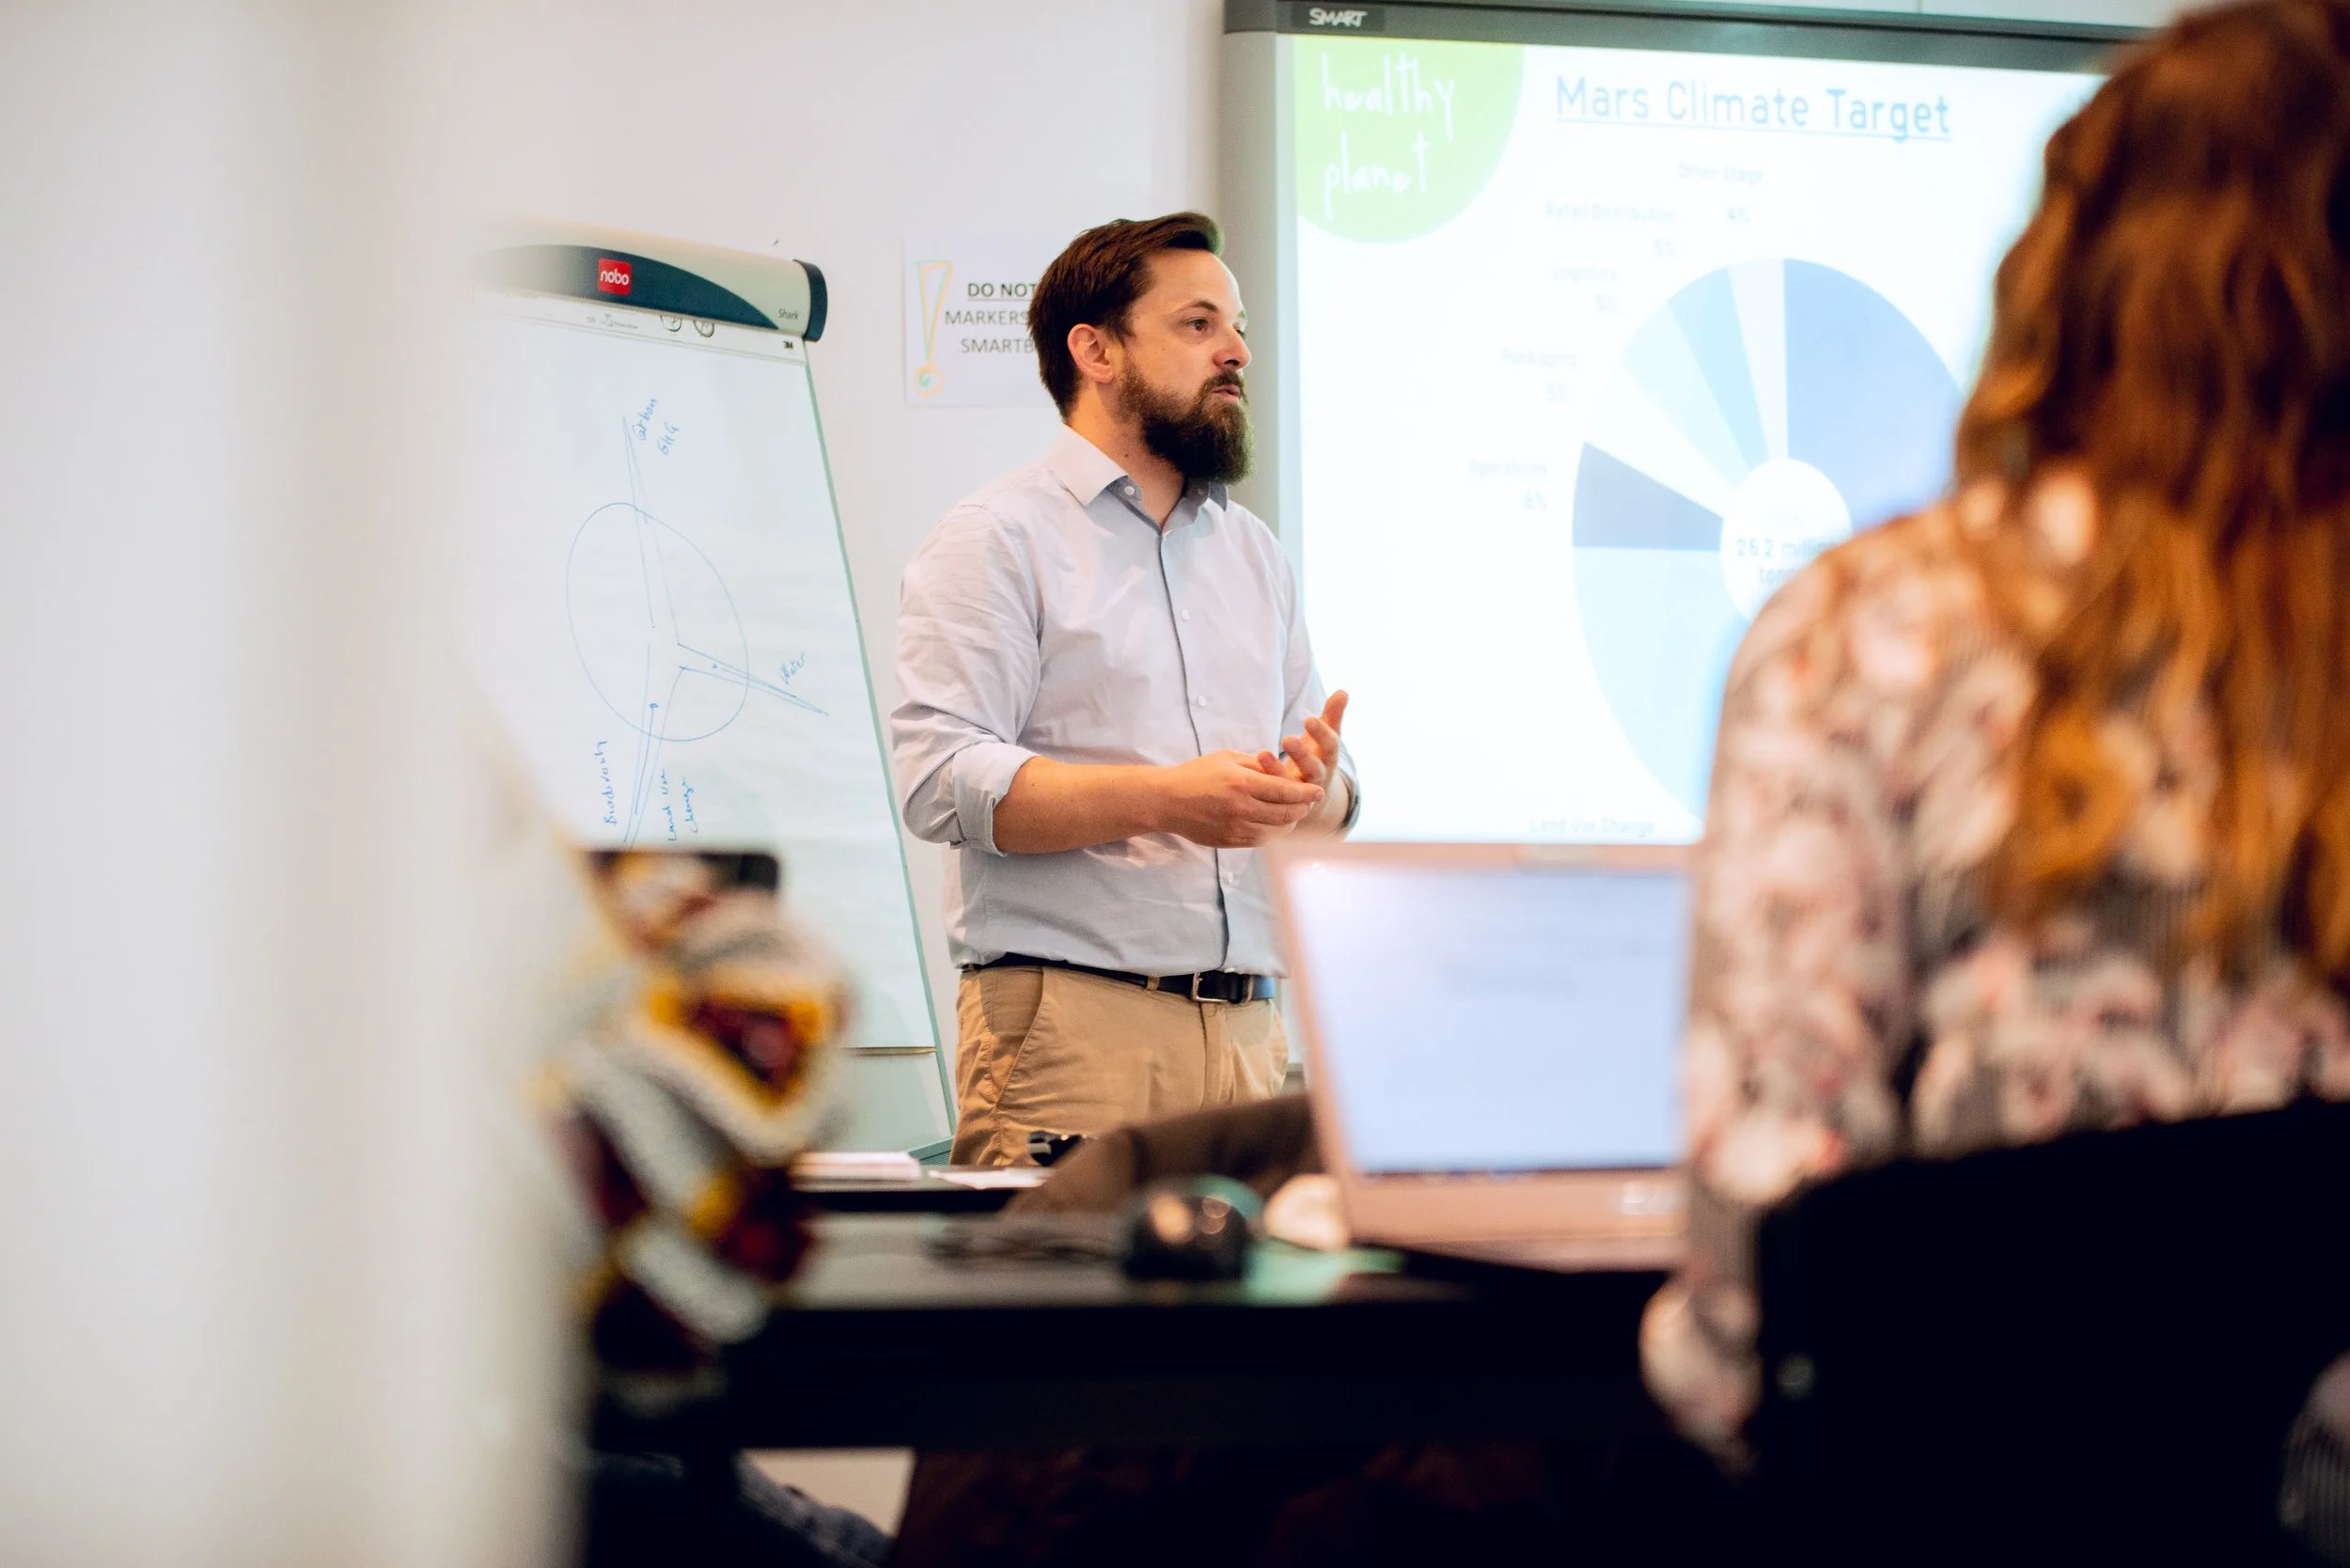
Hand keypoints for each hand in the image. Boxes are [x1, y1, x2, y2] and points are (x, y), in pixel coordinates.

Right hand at [1153, 750, 1324, 847]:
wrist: (1166, 801)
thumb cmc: (1196, 774)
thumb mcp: (1227, 758)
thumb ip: (1257, 764)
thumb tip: (1282, 770)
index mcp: (1241, 784)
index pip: (1285, 792)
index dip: (1306, 793)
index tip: (1319, 790)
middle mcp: (1241, 809)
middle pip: (1286, 815)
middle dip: (1302, 808)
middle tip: (1309, 802)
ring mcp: (1235, 829)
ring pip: (1276, 832)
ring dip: (1290, 824)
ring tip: (1295, 814)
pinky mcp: (1229, 842)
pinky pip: (1261, 841)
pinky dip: (1273, 834)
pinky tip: (1275, 825)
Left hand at [1253, 691, 1347, 790]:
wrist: (1312, 795)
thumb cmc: (1316, 756)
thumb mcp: (1325, 737)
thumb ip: (1332, 715)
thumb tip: (1343, 691)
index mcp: (1328, 758)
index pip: (1330, 745)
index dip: (1321, 733)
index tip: (1309, 719)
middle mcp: (1317, 777)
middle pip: (1313, 768)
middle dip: (1301, 755)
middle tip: (1287, 739)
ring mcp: (1300, 793)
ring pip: (1291, 785)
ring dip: (1277, 770)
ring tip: (1262, 754)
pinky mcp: (1284, 804)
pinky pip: (1273, 797)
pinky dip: (1262, 786)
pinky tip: (1248, 772)